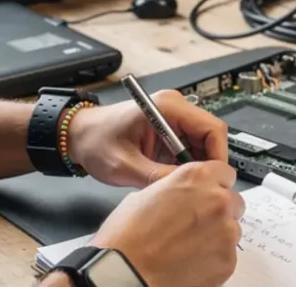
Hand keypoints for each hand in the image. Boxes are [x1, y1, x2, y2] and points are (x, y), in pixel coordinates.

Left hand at [68, 89, 228, 187]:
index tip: (213, 179)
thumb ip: (158, 176)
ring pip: (202, 146)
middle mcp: (175, 109)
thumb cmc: (95, 141)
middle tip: (198, 188)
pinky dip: (186, 167)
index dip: (218, 156)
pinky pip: (190, 150)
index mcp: (167, 106)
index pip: (212, 128)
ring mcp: (173, 120)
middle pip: (211, 138)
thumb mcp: (126, 165)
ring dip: (196, 167)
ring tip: (182, 186)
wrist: (77, 136)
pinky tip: (173, 180)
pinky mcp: (169, 132)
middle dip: (207, 164)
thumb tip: (187, 189)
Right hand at [90, 161, 244, 286]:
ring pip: (232, 230)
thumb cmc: (126, 238)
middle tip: (195, 224)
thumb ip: (175, 190)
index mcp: (196, 178)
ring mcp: (225, 232)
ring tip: (188, 247)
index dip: (214, 184)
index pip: (225, 172)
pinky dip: (214, 258)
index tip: (208, 193)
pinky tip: (190, 262)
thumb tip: (182, 195)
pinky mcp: (228, 261)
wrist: (125, 274)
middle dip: (218, 211)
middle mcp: (216, 201)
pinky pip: (228, 255)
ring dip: (217, 235)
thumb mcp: (144, 195)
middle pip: (233, 201)